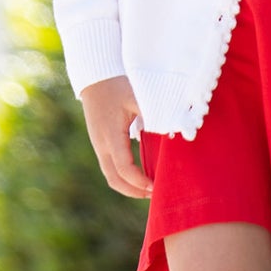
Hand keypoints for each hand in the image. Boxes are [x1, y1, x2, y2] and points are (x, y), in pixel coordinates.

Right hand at [79, 75, 152, 197]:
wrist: (95, 76)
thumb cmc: (118, 85)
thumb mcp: (138, 98)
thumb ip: (155, 116)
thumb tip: (175, 131)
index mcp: (111, 136)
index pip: (124, 169)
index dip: (140, 182)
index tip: (156, 186)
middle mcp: (101, 144)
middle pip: (114, 180)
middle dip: (134, 191)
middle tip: (155, 194)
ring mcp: (98, 144)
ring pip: (110, 176)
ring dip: (128, 186)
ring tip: (148, 189)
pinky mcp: (99, 142)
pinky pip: (109, 167)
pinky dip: (123, 176)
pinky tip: (139, 174)